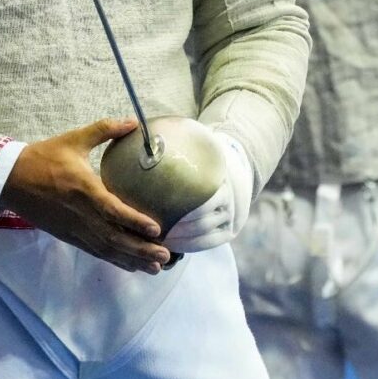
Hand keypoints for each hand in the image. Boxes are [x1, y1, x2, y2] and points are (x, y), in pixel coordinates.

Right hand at [0, 118, 170, 274]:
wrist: (10, 179)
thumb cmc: (44, 157)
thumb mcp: (74, 139)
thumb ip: (104, 130)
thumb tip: (133, 121)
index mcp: (84, 190)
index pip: (113, 210)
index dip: (135, 221)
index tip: (157, 229)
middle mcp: (82, 214)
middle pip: (115, 237)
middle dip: (141, 249)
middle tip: (166, 256)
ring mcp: (74, 229)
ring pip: (107, 249)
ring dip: (132, 259)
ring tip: (156, 266)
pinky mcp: (69, 236)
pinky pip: (95, 251)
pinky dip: (115, 260)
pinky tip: (131, 265)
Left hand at [163, 131, 252, 252]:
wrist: (236, 173)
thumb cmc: (205, 160)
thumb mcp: (199, 148)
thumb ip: (176, 145)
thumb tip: (142, 132)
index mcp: (222, 181)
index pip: (203, 201)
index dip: (182, 211)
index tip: (157, 213)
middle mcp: (230, 202)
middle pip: (202, 222)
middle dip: (177, 230)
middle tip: (153, 232)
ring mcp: (230, 218)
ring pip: (204, 234)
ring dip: (181, 240)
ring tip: (157, 241)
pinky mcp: (228, 231)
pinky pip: (207, 242)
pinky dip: (189, 246)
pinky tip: (170, 246)